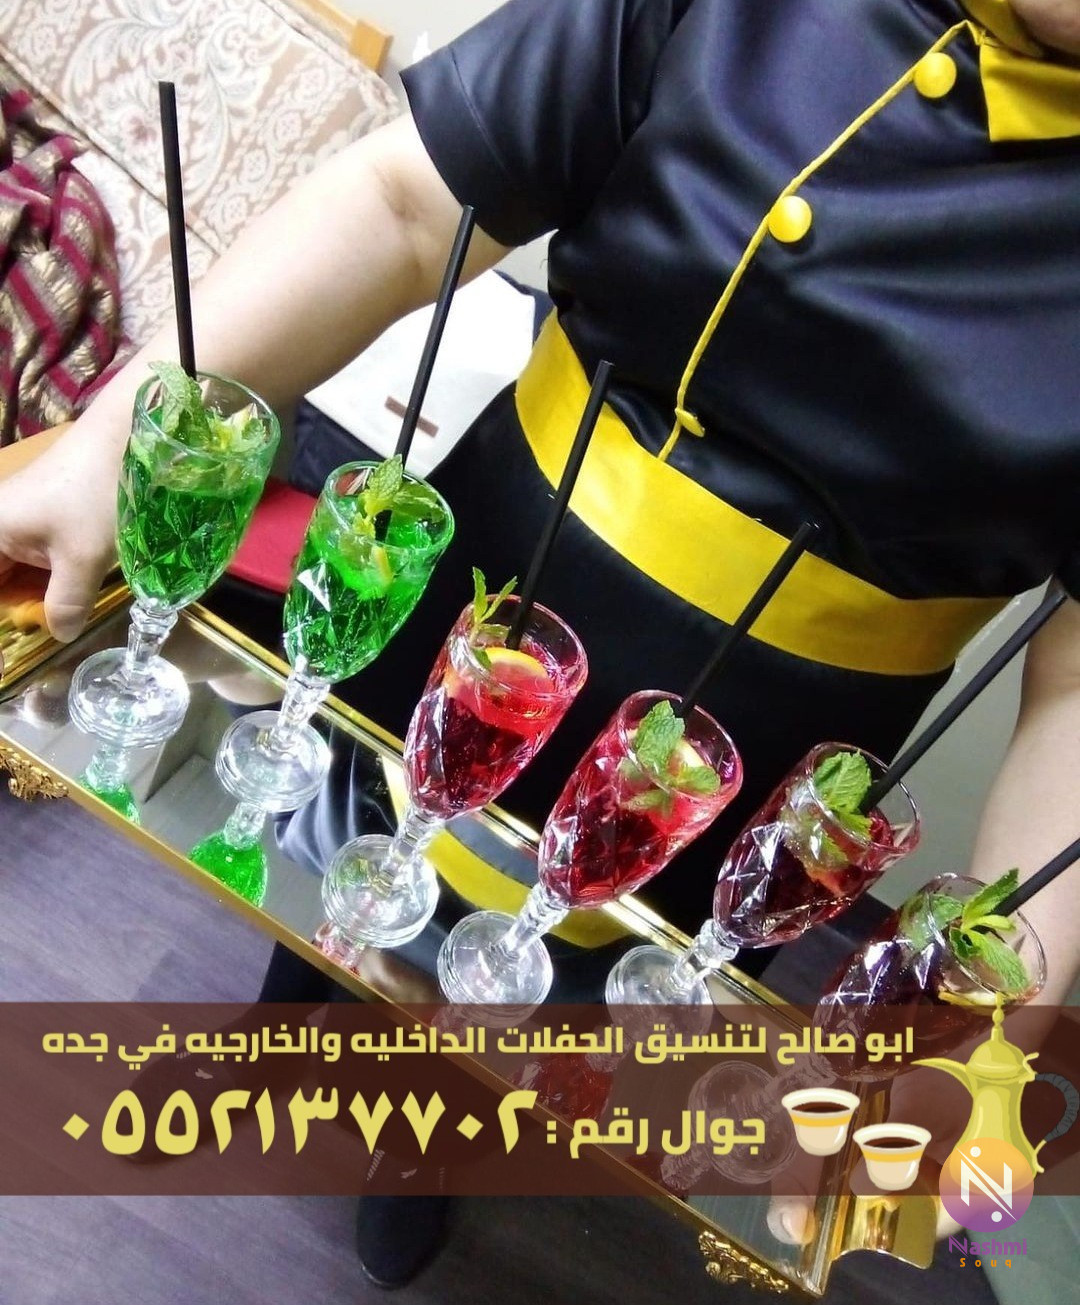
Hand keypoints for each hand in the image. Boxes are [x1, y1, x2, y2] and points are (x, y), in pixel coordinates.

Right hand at [0, 416, 121, 641]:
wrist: (128, 435)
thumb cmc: (98, 495)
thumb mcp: (83, 560)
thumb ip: (66, 604)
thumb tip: (60, 635)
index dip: (7, 612)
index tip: (29, 631)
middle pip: (2, 580)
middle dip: (24, 606)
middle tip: (55, 624)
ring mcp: (20, 515)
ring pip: (20, 568)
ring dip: (42, 592)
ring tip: (68, 611)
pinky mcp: (46, 510)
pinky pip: (38, 553)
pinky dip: (55, 574)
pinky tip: (78, 586)